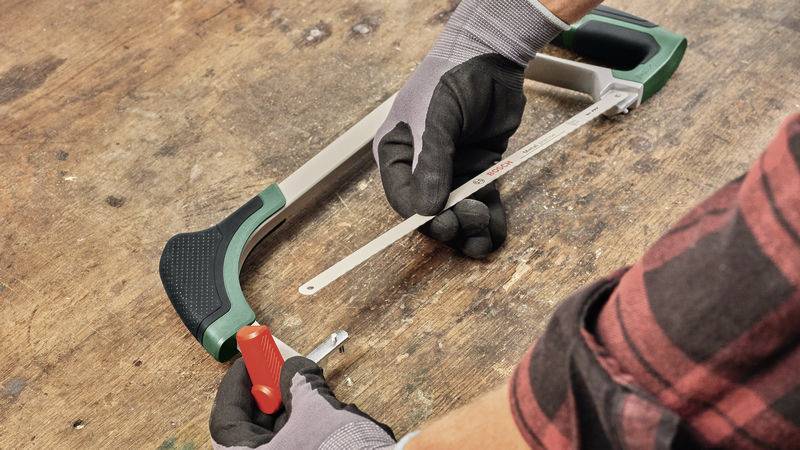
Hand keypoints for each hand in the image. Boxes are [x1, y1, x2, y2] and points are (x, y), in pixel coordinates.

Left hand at [210, 356, 394, 448]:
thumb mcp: (316, 409)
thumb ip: (299, 382)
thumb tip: (293, 366)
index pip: (226, 418)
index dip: (238, 384)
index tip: (248, 362)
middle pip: (249, 427)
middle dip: (265, 393)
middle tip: (275, 369)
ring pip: (272, 437)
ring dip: (285, 408)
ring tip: (301, 384)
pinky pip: (292, 445)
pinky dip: (299, 425)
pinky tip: (314, 405)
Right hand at [373, 0, 567, 257]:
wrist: (491, 54)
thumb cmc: (450, 78)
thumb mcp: (435, 119)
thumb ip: (432, 163)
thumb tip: (426, 210)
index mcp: (398, 154)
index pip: (403, 198)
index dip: (420, 216)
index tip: (440, 221)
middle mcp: (423, 168)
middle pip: (431, 212)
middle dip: (448, 223)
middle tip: (466, 220)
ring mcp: (454, 169)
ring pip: (459, 212)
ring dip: (470, 228)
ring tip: (482, 227)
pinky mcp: (481, 168)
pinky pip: (484, 201)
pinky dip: (491, 220)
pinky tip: (496, 234)